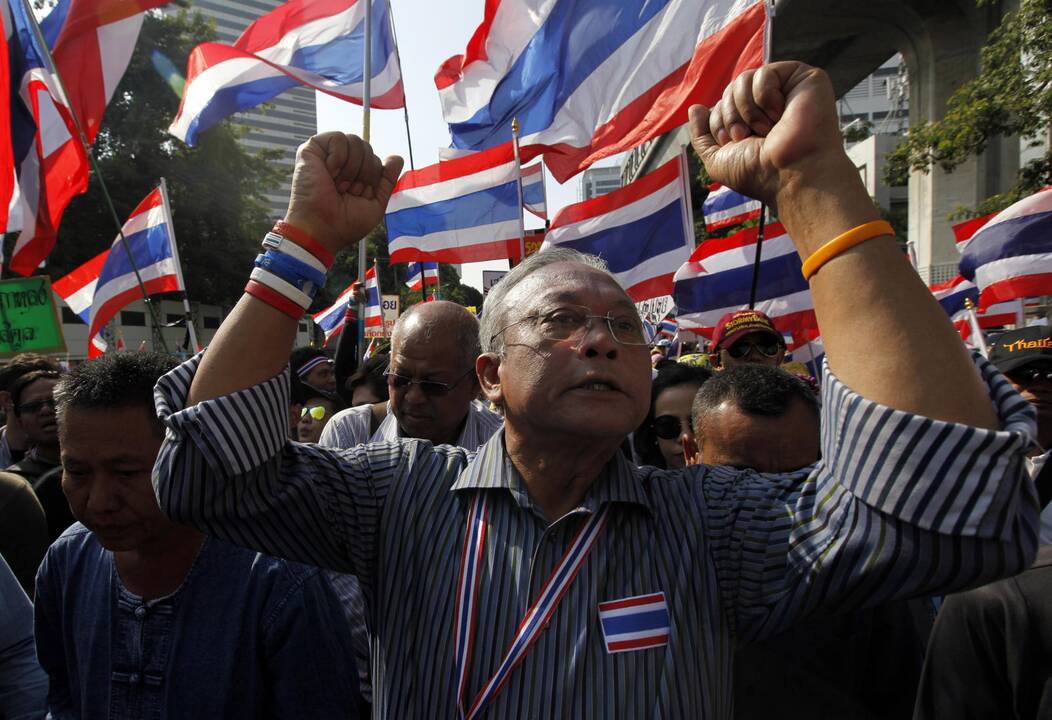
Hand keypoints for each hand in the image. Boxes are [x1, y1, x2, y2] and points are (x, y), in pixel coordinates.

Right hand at [283, 133, 403, 252]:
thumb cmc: (346, 222)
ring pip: (355, 141)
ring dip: (351, 168)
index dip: (372, 178)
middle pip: (367, 148)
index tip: (358, 195)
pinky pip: (338, 137)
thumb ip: (387, 180)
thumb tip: (397, 157)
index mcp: (355, 174)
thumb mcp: (375, 203)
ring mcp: (327, 155)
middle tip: (347, 191)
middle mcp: (341, 162)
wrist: (323, 228)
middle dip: (364, 173)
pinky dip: (338, 158)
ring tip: (337, 184)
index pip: (375, 160)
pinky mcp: (312, 149)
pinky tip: (329, 172)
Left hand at [688, 62, 851, 211]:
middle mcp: (767, 105)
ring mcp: (786, 89)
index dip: (719, 123)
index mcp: (750, 121)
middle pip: (729, 90)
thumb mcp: (717, 159)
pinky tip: (780, 114)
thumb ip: (702, 134)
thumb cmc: (758, 173)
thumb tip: (695, 107)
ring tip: (766, 129)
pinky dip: (765, 96)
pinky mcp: (803, 78)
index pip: (719, 105)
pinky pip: (765, 72)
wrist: (789, 174)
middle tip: (749, 137)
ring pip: (743, 78)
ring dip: (747, 109)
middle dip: (731, 116)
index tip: (736, 143)